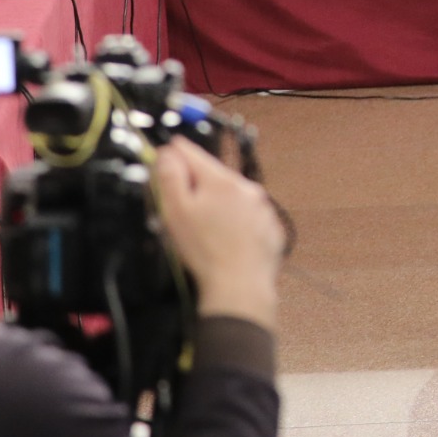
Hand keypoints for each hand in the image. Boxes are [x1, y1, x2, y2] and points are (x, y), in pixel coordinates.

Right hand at [153, 138, 285, 328]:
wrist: (240, 284)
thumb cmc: (204, 249)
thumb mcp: (176, 212)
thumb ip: (170, 177)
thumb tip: (168, 152)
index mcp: (221, 180)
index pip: (192, 153)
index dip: (175, 154)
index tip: (166, 156)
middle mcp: (247, 187)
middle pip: (214, 174)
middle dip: (197, 185)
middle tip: (183, 207)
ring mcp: (263, 207)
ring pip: (233, 195)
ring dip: (218, 203)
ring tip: (206, 228)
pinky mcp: (271, 226)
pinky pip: (248, 215)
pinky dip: (236, 221)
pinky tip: (226, 239)